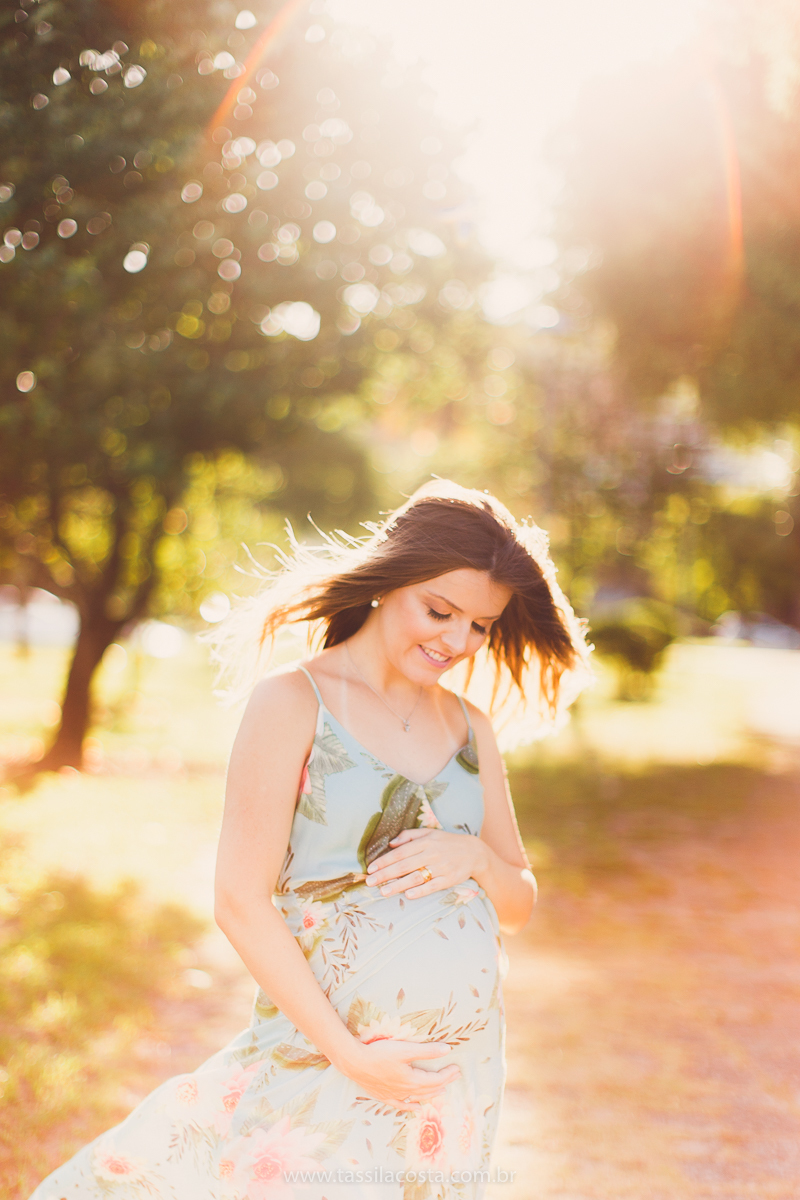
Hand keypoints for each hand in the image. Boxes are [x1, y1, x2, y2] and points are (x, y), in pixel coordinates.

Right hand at [336, 1038, 460, 1110]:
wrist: (354, 1062)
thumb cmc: (379, 1053)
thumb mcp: (405, 1049)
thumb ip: (427, 1051)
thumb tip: (447, 1050)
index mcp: (412, 1080)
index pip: (435, 1079)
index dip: (447, 1074)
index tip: (457, 1069)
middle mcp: (405, 1091)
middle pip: (429, 1089)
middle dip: (443, 1082)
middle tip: (454, 1076)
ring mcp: (394, 1096)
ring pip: (417, 1098)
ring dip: (431, 1094)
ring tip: (442, 1091)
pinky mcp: (384, 1096)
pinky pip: (401, 1104)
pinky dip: (411, 1106)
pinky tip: (416, 1107)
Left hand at [365, 828, 487, 898]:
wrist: (474, 852)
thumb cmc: (446, 842)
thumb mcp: (429, 833)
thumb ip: (409, 836)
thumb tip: (391, 843)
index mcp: (425, 842)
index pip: (400, 852)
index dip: (385, 861)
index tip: (371, 868)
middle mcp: (432, 854)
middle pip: (405, 865)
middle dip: (386, 874)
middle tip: (370, 882)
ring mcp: (441, 867)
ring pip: (416, 877)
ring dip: (399, 885)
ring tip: (384, 891)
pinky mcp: (449, 879)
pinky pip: (433, 886)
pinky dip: (421, 891)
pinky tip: (408, 895)